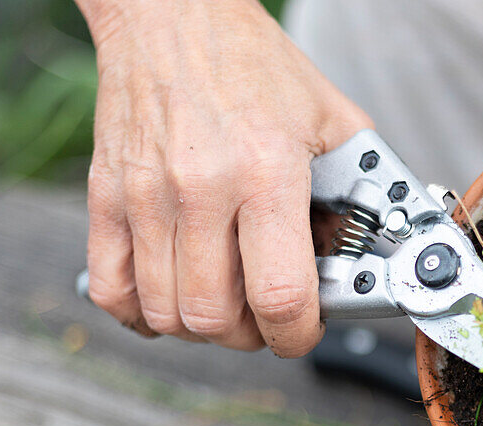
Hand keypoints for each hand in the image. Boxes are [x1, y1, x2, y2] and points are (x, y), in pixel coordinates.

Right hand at [78, 0, 370, 355]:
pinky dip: (142, 313)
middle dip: (252, 336)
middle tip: (266, 317)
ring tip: (225, 304)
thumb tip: (376, 249)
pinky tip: (170, 297)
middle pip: (215, 318)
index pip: (279, 295)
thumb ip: (362, 189)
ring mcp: (146, 197)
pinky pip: (111, 290)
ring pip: (165, 313)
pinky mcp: (106, 198)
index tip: (305, 331)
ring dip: (201, 328)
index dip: (298, 335)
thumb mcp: (334, 121)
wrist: (173, 16)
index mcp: (266, 172)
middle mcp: (201, 190)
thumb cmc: (254, 65)